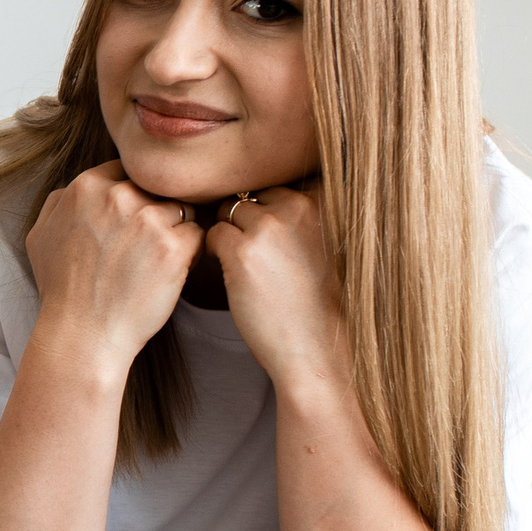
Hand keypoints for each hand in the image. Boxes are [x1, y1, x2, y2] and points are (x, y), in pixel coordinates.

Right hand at [24, 160, 201, 367]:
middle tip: (147, 242)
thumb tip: (78, 187)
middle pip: (156, 188)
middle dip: (156, 210)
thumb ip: (59, 201)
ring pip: (181, 208)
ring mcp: (148, 220)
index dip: (133, 195)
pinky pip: (197, 233)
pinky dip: (190, 251)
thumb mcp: (40, 236)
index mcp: (86, 187)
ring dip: (175, 229)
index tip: (131, 219)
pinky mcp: (173, 247)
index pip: (126, 171)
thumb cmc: (60, 290)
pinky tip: (171, 270)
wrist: (82, 333)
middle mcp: (118, 196)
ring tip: (158, 258)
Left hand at [203, 185, 349, 393]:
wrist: (315, 341)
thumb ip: (295, 218)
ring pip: (228, 212)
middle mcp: (294, 207)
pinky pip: (213, 235)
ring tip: (240, 264)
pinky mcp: (242, 251)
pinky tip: (229, 272)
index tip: (264, 240)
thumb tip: (258, 200)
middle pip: (248, 197)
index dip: (261, 214)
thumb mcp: (318, 244)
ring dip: (227, 235)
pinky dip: (213, 251)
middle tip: (249, 253)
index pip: (272, 188)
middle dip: (243, 221)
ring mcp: (267, 227)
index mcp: (316, 202)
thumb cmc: (314, 298)